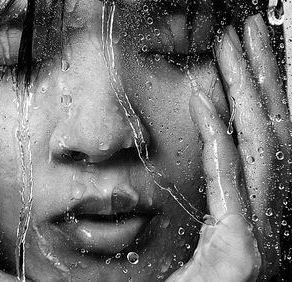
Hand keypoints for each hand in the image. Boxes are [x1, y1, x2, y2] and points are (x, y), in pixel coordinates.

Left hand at [167, 14, 290, 280]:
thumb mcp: (218, 234)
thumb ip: (224, 189)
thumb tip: (218, 141)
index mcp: (268, 215)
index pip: (268, 140)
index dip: (264, 92)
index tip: (250, 54)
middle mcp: (274, 220)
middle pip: (272, 132)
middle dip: (262, 77)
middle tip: (248, 32)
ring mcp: (261, 237)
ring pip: (259, 146)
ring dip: (246, 91)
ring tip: (232, 47)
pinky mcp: (240, 252)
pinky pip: (229, 178)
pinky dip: (217, 134)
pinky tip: (205, 98)